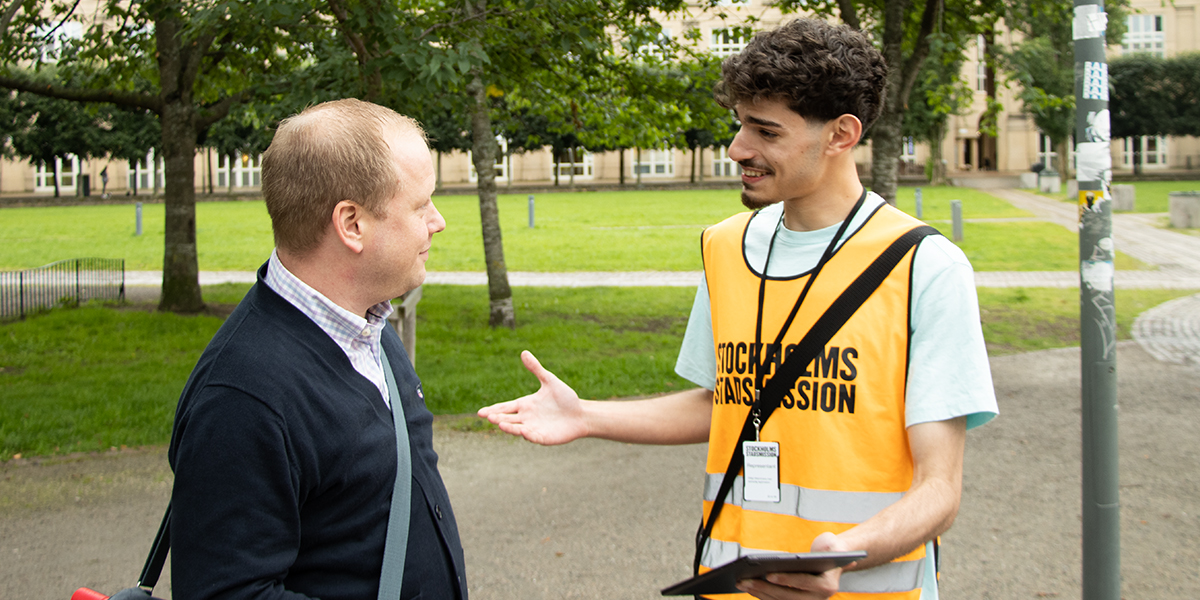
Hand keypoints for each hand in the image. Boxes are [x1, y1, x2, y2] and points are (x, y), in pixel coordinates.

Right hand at [476, 351, 587, 444]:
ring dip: (509, 428)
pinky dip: (528, 435)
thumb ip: (536, 369)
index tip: (481, 413)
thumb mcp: (550, 381)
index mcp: (525, 404)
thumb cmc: (565, 398)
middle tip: (487, 416)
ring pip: (517, 429)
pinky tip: (523, 432)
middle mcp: (526, 417)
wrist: (581, 414)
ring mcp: (534, 428)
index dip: (493, 410)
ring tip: (500, 424)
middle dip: (498, 418)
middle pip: (508, 419)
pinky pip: (533, 437)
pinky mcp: (543, 437)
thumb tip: (524, 352)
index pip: (505, 408)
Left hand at [736, 533, 853, 599]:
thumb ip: (823, 546)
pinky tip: (749, 587)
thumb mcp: (831, 543)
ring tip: (742, 583)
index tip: (769, 574)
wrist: (838, 560)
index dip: (786, 579)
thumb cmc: (831, 549)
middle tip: (745, 580)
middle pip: (788, 595)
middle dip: (764, 587)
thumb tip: (798, 554)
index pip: (804, 582)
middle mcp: (819, 598)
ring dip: (759, 593)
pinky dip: (763, 595)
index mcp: (828, 585)